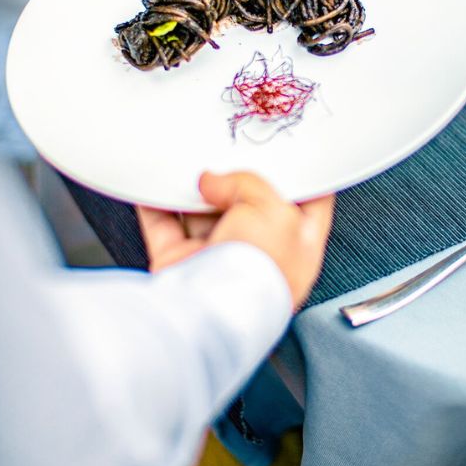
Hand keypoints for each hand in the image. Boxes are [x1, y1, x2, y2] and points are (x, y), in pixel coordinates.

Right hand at [137, 172, 333, 308]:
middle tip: (230, 157)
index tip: (292, 157)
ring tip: (191, 166)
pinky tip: (156, 183)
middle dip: (237, 183)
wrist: (211, 309)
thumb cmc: (256, 273)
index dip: (302, 180)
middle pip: (250, 208)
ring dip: (195, 193)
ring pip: (205, 215)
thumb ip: (248, 183)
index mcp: (298, 247)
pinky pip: (166, 227)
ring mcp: (218, 261)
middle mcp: (259, 256)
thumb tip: (213, 183)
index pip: (309, 206)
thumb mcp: (273, 209)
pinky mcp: (181, 264)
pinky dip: (157, 206)